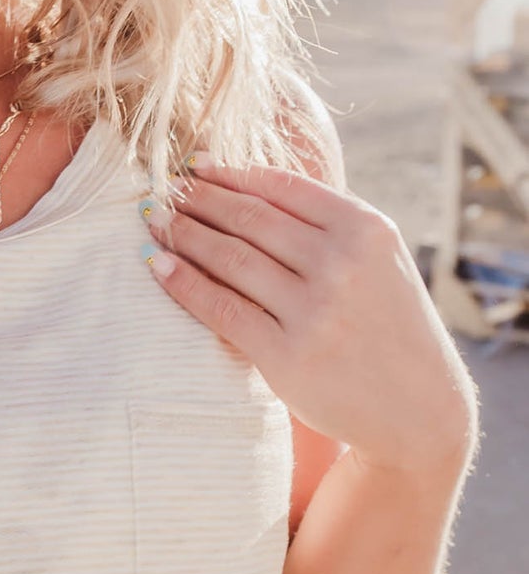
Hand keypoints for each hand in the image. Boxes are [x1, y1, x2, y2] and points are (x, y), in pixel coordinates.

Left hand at [142, 157, 477, 477]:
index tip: (195, 165)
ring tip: (155, 221)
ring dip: (183, 233)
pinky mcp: (287, 355)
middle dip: (199, 199)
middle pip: (250, 219)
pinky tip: (158, 265)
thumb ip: (327, 227)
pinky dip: (183, 283)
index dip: (231, 173)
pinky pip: (222, 308)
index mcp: (366, 230)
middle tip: (163, 189)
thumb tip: (247, 188)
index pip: (282, 187)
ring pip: (230, 258)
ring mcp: (315, 311)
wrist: (418, 408)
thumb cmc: (388, 327)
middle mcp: (342, 264)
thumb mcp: (378, 262)